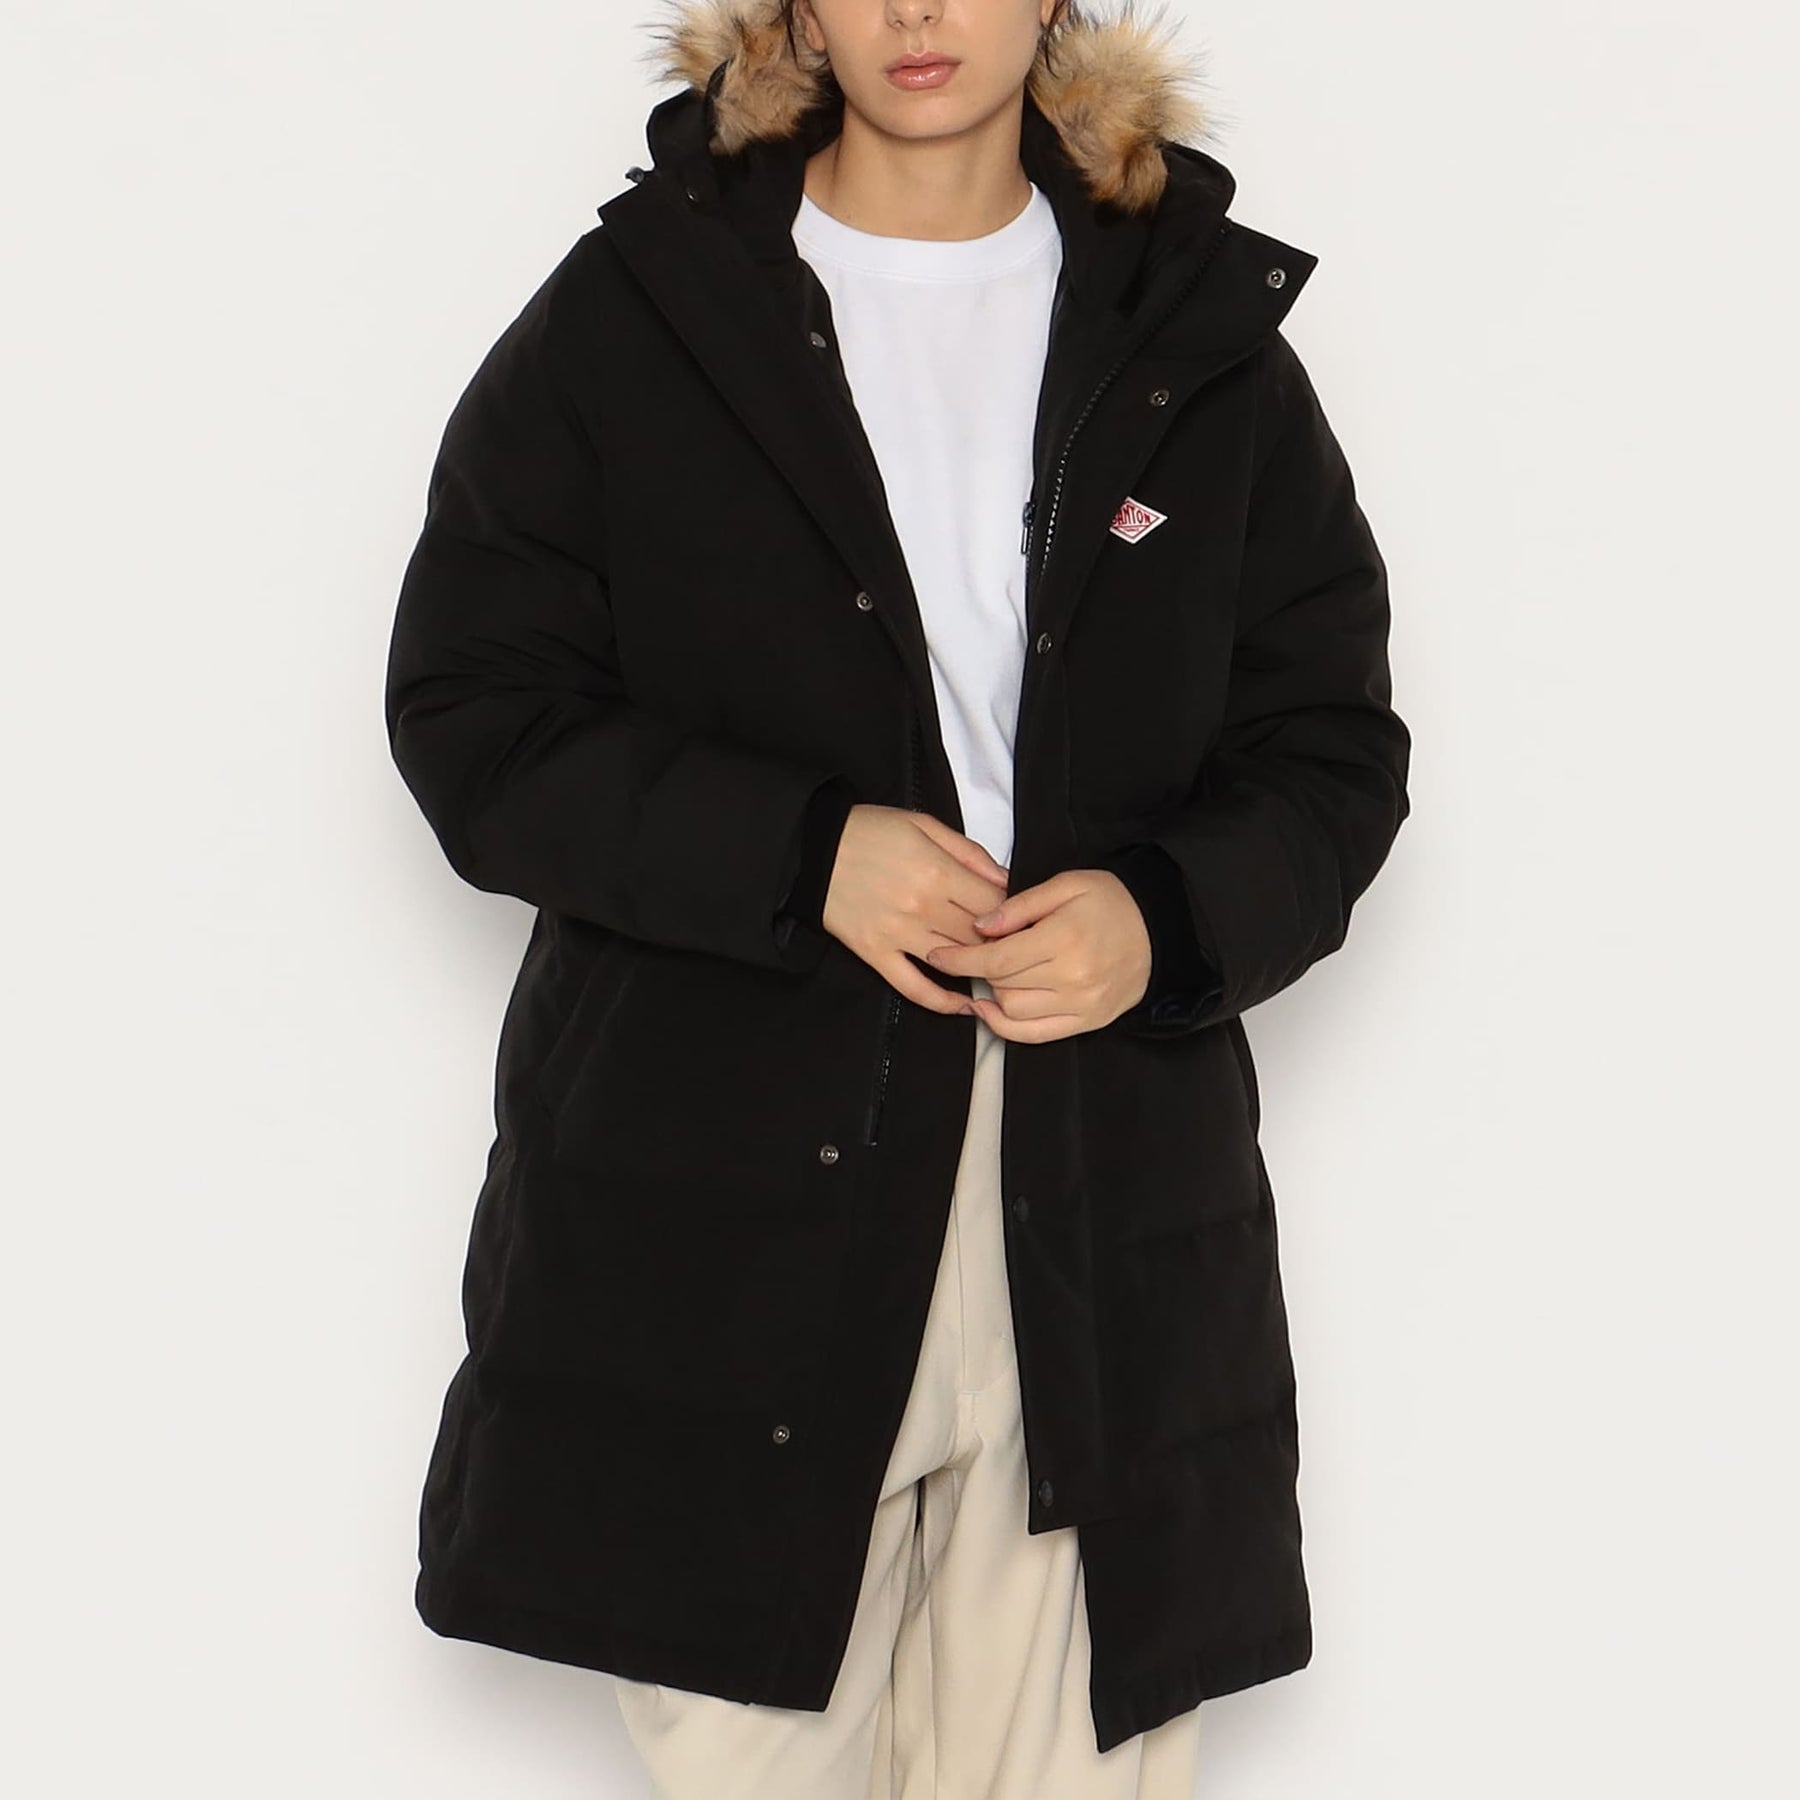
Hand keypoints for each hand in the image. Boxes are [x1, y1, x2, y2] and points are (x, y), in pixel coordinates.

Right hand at [821, 805, 1011, 1016]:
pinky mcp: (875, 953)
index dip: (1013, 912)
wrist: (812, 849)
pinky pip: (913, 986)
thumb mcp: (924, 824)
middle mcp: (921, 908)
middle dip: (1000, 940)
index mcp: (937, 872)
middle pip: (980, 936)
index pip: (995, 904)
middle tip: (1010, 943)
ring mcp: (898, 935)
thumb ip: (969, 852)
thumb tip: (1006, 880)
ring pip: (954, 962)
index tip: (1017, 916)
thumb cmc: (869, 831)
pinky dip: (941, 1001)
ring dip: (978, 967)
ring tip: (994, 969)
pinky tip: (963, 1005)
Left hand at [920, 869, 1151, 1041]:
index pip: (997, 958)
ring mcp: (1081, 1005)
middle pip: (1002, 983)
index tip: (939, 955)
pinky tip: (992, 1010)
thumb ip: (1020, 905)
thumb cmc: (1112, 901)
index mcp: (1065, 939)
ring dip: (994, 993)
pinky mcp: (1088, 1021)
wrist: (1161, 929)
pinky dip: (1006, 1027)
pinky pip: (1035, 1034)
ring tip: (995, 973)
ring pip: (1014, 1010)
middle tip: (979, 951)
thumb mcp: (1066, 885)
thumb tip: (979, 927)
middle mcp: (1073, 977)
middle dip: (980, 968)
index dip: (961, 958)